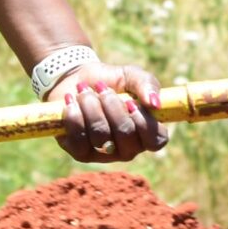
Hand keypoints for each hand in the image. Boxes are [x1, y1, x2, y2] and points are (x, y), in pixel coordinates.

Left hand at [49, 61, 168, 163]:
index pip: (156, 141)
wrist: (75, 79)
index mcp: (145, 131)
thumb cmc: (110, 80)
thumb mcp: (130, 75)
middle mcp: (127, 148)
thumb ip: (146, 84)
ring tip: (83, 91)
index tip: (130, 102)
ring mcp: (104, 153)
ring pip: (100, 136)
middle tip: (102, 88)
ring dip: (90, 106)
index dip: (145, 123)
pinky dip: (74, 116)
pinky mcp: (80, 153)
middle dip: (112, 106)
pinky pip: (79, 140)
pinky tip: (71, 102)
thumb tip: (155, 103)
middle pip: (126, 135)